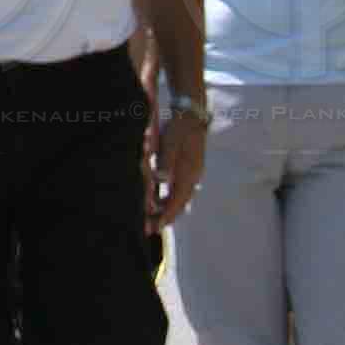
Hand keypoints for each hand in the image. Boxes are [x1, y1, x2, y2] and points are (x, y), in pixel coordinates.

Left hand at [147, 108, 208, 228]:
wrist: (192, 114)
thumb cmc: (179, 128)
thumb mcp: (170, 143)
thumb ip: (166, 162)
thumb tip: (162, 181)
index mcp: (188, 174)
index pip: (176, 201)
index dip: (165, 216)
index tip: (155, 228)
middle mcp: (193, 178)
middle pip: (179, 204)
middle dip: (166, 218)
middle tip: (151, 229)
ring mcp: (193, 174)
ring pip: (180, 198)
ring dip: (168, 209)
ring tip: (153, 219)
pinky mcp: (190, 168)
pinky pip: (180, 189)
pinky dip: (171, 198)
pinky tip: (160, 200)